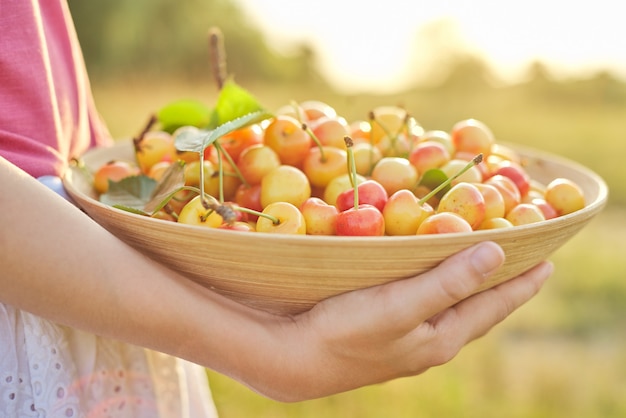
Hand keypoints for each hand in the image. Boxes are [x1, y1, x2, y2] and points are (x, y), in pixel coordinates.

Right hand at [257, 242, 551, 400]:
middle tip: (522, 261)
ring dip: (470, 288)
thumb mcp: (402, 306)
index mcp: (440, 338)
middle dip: (500, 286)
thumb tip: (496, 254)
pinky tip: (430, 283)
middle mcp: (428, 343)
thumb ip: (448, 283)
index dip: (520, 285)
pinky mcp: (382, 333)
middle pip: (476, 310)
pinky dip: (440, 290)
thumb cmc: (347, 330)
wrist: (295, 359)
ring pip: (450, 309)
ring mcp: (405, 341)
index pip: (492, 307)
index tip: (546, 262)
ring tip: (483, 269)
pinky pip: (426, 307)